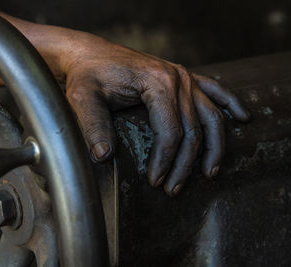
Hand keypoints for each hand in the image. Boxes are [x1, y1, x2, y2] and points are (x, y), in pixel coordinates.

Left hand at [64, 35, 249, 195]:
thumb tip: (104, 157)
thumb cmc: (87, 74)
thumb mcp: (83, 99)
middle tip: (174, 189)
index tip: (155, 182)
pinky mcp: (182, 77)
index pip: (170, 131)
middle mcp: (177, 78)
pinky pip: (215, 90)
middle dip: (186, 164)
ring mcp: (183, 76)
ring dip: (214, 146)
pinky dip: (230, 104)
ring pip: (211, 116)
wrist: (89, 54)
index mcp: (157, 83)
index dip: (165, 161)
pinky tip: (242, 118)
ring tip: (210, 172)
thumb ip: (93, 126)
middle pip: (193, 129)